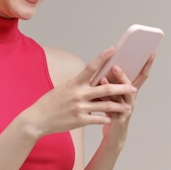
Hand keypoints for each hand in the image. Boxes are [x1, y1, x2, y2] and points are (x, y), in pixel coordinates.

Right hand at [20, 48, 135, 137]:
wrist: (37, 119)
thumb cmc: (50, 102)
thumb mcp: (63, 88)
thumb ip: (78, 85)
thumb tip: (92, 80)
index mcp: (74, 83)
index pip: (91, 67)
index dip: (103, 57)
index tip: (113, 49)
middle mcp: (78, 94)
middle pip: (105, 88)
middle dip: (122, 87)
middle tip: (133, 87)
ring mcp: (80, 108)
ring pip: (106, 106)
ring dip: (119, 106)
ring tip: (128, 106)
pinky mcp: (80, 120)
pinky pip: (98, 119)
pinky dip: (107, 118)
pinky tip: (112, 118)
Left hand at [99, 53, 155, 143]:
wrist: (114, 134)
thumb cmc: (112, 110)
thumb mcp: (112, 94)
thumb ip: (111, 81)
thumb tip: (105, 63)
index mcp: (131, 91)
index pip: (142, 75)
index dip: (148, 64)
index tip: (152, 52)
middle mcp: (131, 99)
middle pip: (130, 85)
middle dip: (123, 75)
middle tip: (114, 66)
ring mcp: (126, 109)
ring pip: (122, 97)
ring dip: (114, 87)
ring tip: (103, 79)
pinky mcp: (119, 119)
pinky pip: (113, 109)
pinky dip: (105, 101)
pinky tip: (97, 96)